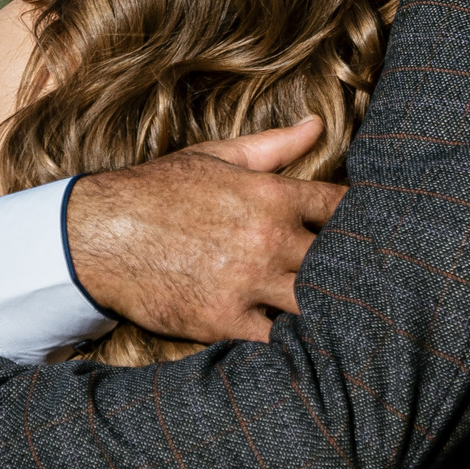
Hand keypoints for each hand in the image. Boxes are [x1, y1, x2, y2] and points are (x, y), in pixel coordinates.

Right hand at [64, 118, 342, 341]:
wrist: (97, 233)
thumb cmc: (158, 190)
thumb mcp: (216, 157)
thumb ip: (274, 146)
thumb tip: (318, 124)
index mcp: (271, 195)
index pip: (340, 208)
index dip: (363, 220)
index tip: (372, 232)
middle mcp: (267, 239)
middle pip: (338, 261)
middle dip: (354, 269)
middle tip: (368, 278)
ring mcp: (248, 283)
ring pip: (315, 304)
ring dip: (329, 308)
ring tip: (345, 315)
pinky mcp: (224, 321)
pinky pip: (277, 340)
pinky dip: (293, 343)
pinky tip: (306, 344)